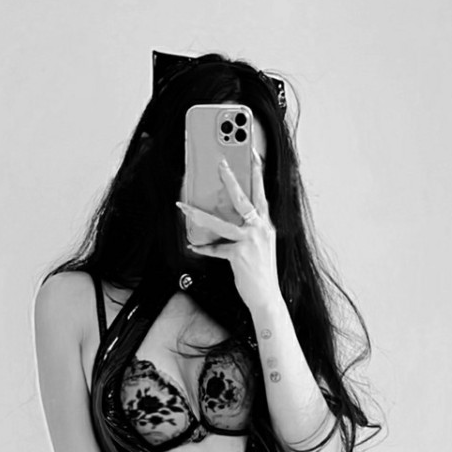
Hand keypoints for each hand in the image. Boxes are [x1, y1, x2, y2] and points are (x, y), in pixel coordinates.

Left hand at [176, 141, 278, 314]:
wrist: (267, 297)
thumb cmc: (262, 273)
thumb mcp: (262, 245)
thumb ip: (251, 229)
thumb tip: (233, 218)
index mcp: (266, 224)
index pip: (262, 192)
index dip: (258, 171)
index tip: (254, 153)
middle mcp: (260, 229)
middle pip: (243, 198)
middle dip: (231, 178)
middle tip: (220, 162)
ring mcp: (249, 241)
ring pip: (220, 223)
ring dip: (199, 214)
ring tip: (184, 206)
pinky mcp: (238, 255)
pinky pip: (215, 249)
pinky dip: (203, 249)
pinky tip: (193, 246)